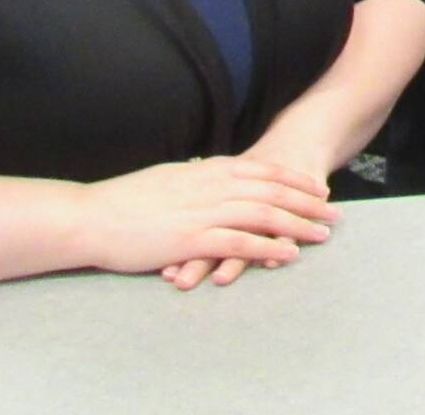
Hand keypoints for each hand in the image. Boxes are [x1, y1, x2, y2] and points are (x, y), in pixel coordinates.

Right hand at [74, 158, 335, 284]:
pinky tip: (288, 254)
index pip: (262, 170)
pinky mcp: (192, 239)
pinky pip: (240, 243)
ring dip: (298, 225)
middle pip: (273, 191)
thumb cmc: (124, 201)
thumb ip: (194, 175)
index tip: (317, 188)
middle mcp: (211, 186)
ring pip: (264, 215)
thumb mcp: (167, 177)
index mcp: (206, 170)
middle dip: (307, 202)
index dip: (294, 180)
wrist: (91, 217)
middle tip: (334, 212)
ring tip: (322, 234)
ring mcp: (203, 212)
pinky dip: (268, 247)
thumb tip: (209, 170)